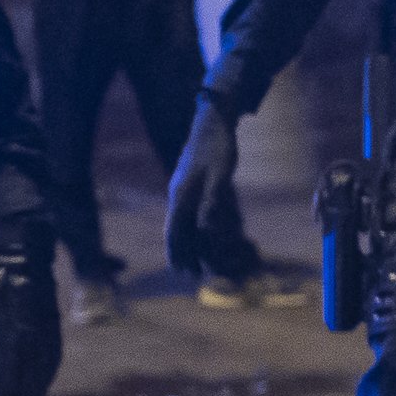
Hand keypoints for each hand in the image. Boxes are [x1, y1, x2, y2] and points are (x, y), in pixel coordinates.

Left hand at [0, 220, 62, 395]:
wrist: (23, 258)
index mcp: (13, 335)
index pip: (9, 378)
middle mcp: (34, 339)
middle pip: (30, 382)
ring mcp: (48, 335)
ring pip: (45, 374)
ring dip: (34, 395)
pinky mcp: (54, 330)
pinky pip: (53, 362)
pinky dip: (46, 379)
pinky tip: (39, 388)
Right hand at [165, 102, 243, 275]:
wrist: (214, 120)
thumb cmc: (219, 145)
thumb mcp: (221, 174)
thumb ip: (213, 201)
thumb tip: (206, 229)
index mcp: (181, 194)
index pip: (174, 230)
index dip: (177, 253)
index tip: (180, 273)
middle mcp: (178, 194)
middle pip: (177, 231)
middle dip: (184, 255)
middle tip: (192, 276)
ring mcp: (184, 189)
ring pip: (184, 223)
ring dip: (191, 245)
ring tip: (200, 264)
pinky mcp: (193, 184)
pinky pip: (191, 213)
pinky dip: (196, 229)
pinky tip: (204, 237)